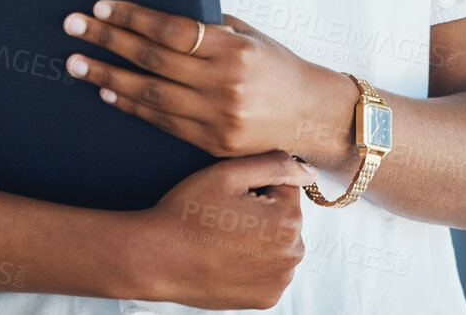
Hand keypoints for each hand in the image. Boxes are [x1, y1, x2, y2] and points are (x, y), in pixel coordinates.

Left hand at [63, 0, 349, 159]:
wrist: (311, 116)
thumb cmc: (275, 65)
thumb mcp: (248, 36)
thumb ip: (207, 25)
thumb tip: (156, 12)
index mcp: (234, 50)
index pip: (172, 30)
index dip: (133, 17)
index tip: (100, 6)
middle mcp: (225, 84)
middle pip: (153, 60)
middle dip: (107, 41)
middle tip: (73, 26)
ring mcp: (219, 118)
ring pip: (151, 95)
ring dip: (107, 77)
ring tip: (75, 62)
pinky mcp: (213, 144)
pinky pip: (162, 122)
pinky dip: (132, 106)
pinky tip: (107, 93)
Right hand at [117, 152, 312, 308]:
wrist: (158, 258)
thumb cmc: (188, 214)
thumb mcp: (228, 174)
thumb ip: (274, 164)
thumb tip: (307, 171)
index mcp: (289, 220)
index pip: (284, 187)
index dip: (255, 185)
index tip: (230, 196)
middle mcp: (293, 254)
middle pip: (283, 218)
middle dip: (260, 213)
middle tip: (222, 217)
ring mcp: (280, 281)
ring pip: (276, 246)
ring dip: (258, 239)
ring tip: (222, 239)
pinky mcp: (266, 300)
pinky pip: (267, 272)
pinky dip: (252, 265)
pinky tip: (226, 259)